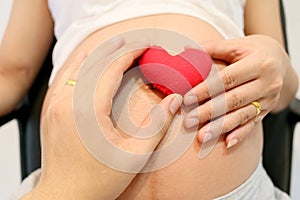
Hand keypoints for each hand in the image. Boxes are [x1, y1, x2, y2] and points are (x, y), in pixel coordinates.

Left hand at [26, 37, 181, 199]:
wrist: (64, 197)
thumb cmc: (98, 181)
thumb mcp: (135, 155)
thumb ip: (157, 124)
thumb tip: (174, 101)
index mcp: (89, 110)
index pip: (111, 68)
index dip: (130, 53)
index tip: (145, 46)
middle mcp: (68, 102)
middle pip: (94, 63)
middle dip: (116, 49)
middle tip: (134, 42)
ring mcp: (56, 106)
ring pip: (78, 68)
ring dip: (98, 54)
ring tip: (114, 45)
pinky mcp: (52, 112)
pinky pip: (65, 79)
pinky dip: (79, 66)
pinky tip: (85, 60)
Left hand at [183, 35, 287, 147]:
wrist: (280, 60)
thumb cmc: (253, 51)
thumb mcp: (236, 45)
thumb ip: (212, 48)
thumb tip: (185, 51)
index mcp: (259, 63)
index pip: (228, 79)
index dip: (207, 89)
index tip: (187, 99)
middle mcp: (268, 82)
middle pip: (234, 100)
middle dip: (209, 112)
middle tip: (189, 121)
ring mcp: (269, 99)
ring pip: (242, 115)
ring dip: (221, 127)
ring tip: (202, 136)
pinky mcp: (267, 110)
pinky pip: (253, 124)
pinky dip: (240, 134)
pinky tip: (227, 143)